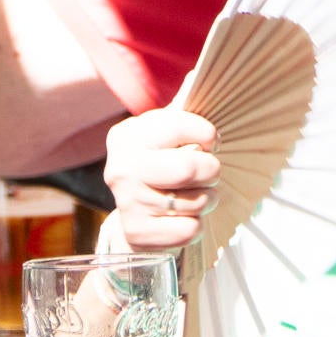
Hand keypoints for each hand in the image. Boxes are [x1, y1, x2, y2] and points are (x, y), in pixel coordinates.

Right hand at [103, 108, 220, 249]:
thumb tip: (213, 103)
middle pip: (188, 169)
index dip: (207, 135)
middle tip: (207, 172)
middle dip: (211, 170)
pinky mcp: (138, 233)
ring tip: (191, 195)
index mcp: (128, 136)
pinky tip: (181, 217)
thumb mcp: (171, 135)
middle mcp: (122, 168)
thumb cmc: (166, 165)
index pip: (180, 127)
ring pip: (197, 201)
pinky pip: (191, 229)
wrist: (140, 216)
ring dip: (206, 199)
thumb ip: (189, 120)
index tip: (209, 143)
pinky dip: (196, 225)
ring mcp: (127, 202)